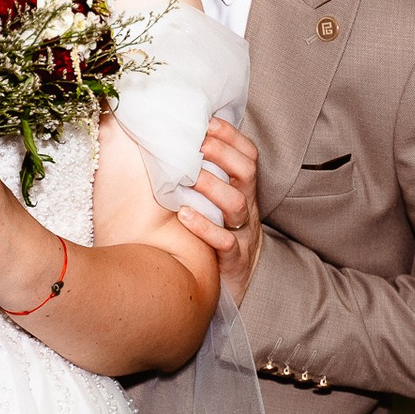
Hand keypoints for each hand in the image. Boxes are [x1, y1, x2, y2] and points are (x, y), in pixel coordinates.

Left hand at [177, 117, 262, 304]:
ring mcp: (244, 236)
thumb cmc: (213, 241)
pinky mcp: (235, 262)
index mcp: (243, 192)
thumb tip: (167, 146)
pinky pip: (227, 243)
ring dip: (212, 187)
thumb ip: (199, 179)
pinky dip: (206, 228)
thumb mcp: (212, 207)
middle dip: (222, 153)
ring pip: (237, 205)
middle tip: (196, 143)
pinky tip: (184, 216)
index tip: (205, 121)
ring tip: (187, 177)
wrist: (228, 291)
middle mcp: (247, 210)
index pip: (248, 156)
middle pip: (247, 173)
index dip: (230, 136)